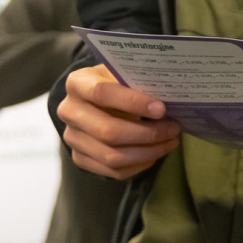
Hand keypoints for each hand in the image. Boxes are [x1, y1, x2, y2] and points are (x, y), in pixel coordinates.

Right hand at [58, 64, 180, 178]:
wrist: (94, 99)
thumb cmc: (116, 81)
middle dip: (147, 133)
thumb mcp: (124, 72)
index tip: (161, 109)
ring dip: (147, 152)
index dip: (133, 102)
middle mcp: (69, 111)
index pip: (102, 93)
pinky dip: (139, 165)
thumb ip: (139, 80)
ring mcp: (72, 137)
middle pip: (108, 131)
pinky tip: (155, 153)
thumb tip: (170, 95)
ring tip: (170, 141)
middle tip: (174, 128)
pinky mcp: (80, 158)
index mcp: (78, 83)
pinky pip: (112, 170)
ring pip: (111, 156)